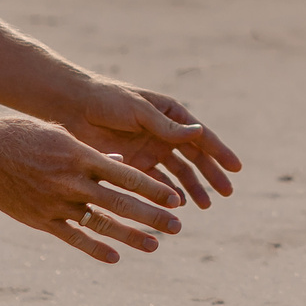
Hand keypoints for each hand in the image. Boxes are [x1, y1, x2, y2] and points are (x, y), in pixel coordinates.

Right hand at [0, 113, 192, 263]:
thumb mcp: (61, 135)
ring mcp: (57, 203)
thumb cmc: (23, 135)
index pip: (127, 175)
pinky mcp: (41, 220)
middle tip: (178, 225)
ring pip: (101, 224)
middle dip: (152, 215)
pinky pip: (73, 237)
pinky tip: (115, 257)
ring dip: (131, 236)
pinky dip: (95, 248)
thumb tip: (118, 162)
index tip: (176, 197)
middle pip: (121, 203)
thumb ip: (91, 153)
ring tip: (155, 245)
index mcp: (81, 156)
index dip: (154, 188)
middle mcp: (73, 181)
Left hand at [57, 77, 242, 208]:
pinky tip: (175, 205)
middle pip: (193, 158)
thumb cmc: (106, 100)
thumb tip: (200, 133)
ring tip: (205, 205)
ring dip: (190, 188)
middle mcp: (162, 133)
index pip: (200, 136)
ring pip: (176, 173)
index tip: (235, 168)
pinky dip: (166, 194)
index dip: (219, 152)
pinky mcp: (131, 165)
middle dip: (210, 175)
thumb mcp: (139, 111)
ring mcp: (148, 150)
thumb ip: (167, 127)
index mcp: (169, 114)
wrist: (70, 107)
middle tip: (227, 192)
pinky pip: (154, 182)